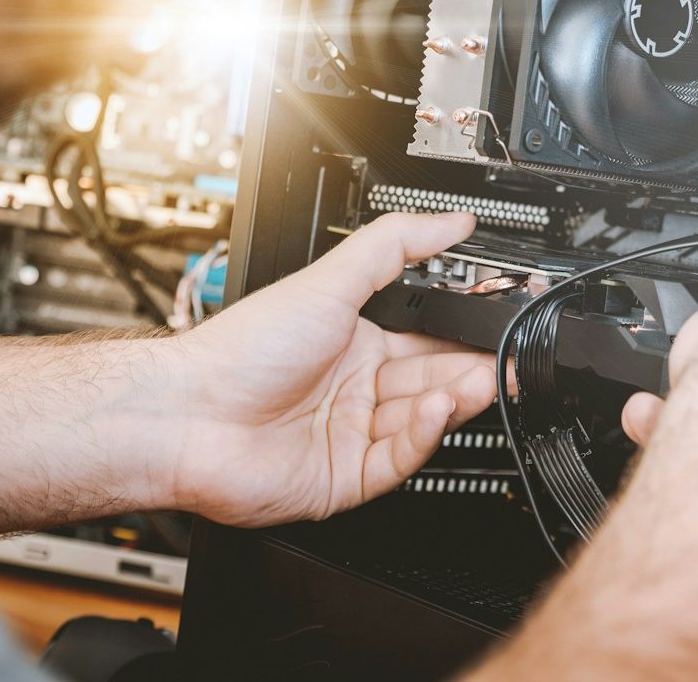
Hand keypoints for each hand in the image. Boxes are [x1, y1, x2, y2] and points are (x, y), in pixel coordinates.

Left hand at [162, 211, 501, 526]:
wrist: (189, 414)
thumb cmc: (244, 347)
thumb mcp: (330, 279)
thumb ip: (395, 245)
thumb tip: (450, 221)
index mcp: (357, 341)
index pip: (428, 336)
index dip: (465, 332)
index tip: (500, 323)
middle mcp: (358, 387)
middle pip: (434, 379)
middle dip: (474, 368)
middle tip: (508, 360)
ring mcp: (352, 433)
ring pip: (423, 418)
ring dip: (456, 399)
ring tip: (483, 380)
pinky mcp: (346, 477)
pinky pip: (400, 458)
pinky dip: (423, 435)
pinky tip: (436, 410)